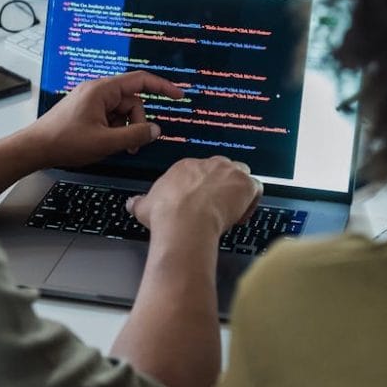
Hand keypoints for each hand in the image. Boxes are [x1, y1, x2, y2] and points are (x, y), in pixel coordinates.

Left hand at [26, 73, 182, 168]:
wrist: (35, 148)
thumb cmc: (66, 142)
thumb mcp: (105, 142)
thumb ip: (135, 135)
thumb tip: (156, 130)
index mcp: (103, 90)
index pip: (140, 80)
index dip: (163, 86)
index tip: (179, 96)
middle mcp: (97, 90)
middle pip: (131, 101)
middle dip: (137, 123)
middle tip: (132, 145)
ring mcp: (90, 100)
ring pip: (121, 111)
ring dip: (125, 129)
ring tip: (117, 147)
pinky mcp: (85, 110)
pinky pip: (109, 116)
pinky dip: (113, 129)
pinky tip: (106, 144)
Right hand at [126, 156, 262, 238]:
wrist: (185, 221)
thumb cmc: (167, 214)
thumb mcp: (145, 206)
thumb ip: (139, 202)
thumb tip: (131, 203)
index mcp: (186, 167)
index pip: (200, 171)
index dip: (203, 188)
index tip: (201, 202)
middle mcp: (209, 164)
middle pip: (222, 169)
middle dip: (222, 185)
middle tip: (217, 206)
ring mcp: (229, 172)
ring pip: (241, 175)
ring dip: (238, 191)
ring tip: (231, 211)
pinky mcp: (245, 184)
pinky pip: (255, 189)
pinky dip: (252, 201)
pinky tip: (241, 217)